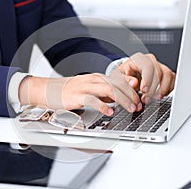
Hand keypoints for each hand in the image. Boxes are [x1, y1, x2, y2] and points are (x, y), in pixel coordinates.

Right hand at [18, 73, 141, 115]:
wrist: (50, 89)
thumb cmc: (71, 91)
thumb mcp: (91, 89)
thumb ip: (105, 93)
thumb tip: (121, 98)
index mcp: (98, 78)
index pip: (119, 80)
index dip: (132, 89)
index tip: (140, 98)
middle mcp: (94, 80)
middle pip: (118, 84)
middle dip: (131, 95)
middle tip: (139, 104)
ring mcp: (85, 87)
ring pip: (109, 90)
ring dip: (123, 100)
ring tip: (131, 108)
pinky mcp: (77, 96)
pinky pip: (93, 99)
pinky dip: (103, 106)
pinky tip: (110, 111)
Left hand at [117, 52, 175, 103]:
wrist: (126, 79)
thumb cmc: (121, 78)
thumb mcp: (118, 78)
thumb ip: (125, 80)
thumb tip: (134, 82)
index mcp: (138, 59)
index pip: (148, 66)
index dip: (147, 79)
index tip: (144, 90)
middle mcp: (150, 61)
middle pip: (159, 71)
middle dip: (153, 88)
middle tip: (146, 99)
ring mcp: (159, 67)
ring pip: (168, 75)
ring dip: (162, 89)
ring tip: (154, 98)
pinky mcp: (165, 75)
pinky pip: (173, 80)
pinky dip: (168, 89)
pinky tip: (160, 95)